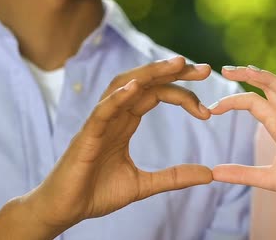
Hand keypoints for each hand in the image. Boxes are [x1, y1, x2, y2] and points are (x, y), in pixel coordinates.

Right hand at [23, 56, 213, 232]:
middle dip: (174, 72)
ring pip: (124, 86)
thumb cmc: (96, 192)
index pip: (156, 94)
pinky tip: (135, 87)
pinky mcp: (87, 137)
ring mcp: (99, 123)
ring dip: (151, 72)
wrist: (65, 211)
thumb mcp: (144, 184)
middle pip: (144, 82)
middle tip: (205, 69)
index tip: (208, 107)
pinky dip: (117, 97)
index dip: (182, 93)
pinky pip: (102, 111)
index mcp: (126, 122)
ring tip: (177, 64)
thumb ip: (174, 177)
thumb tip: (209, 174)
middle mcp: (114, 115)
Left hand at [210, 66, 275, 210]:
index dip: (232, 101)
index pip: (252, 103)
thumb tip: (213, 172)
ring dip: (268, 79)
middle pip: (267, 89)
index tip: (211, 108)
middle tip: (225, 68)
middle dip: (248, 77)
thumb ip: (243, 174)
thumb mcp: (268, 178)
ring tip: (248, 70)